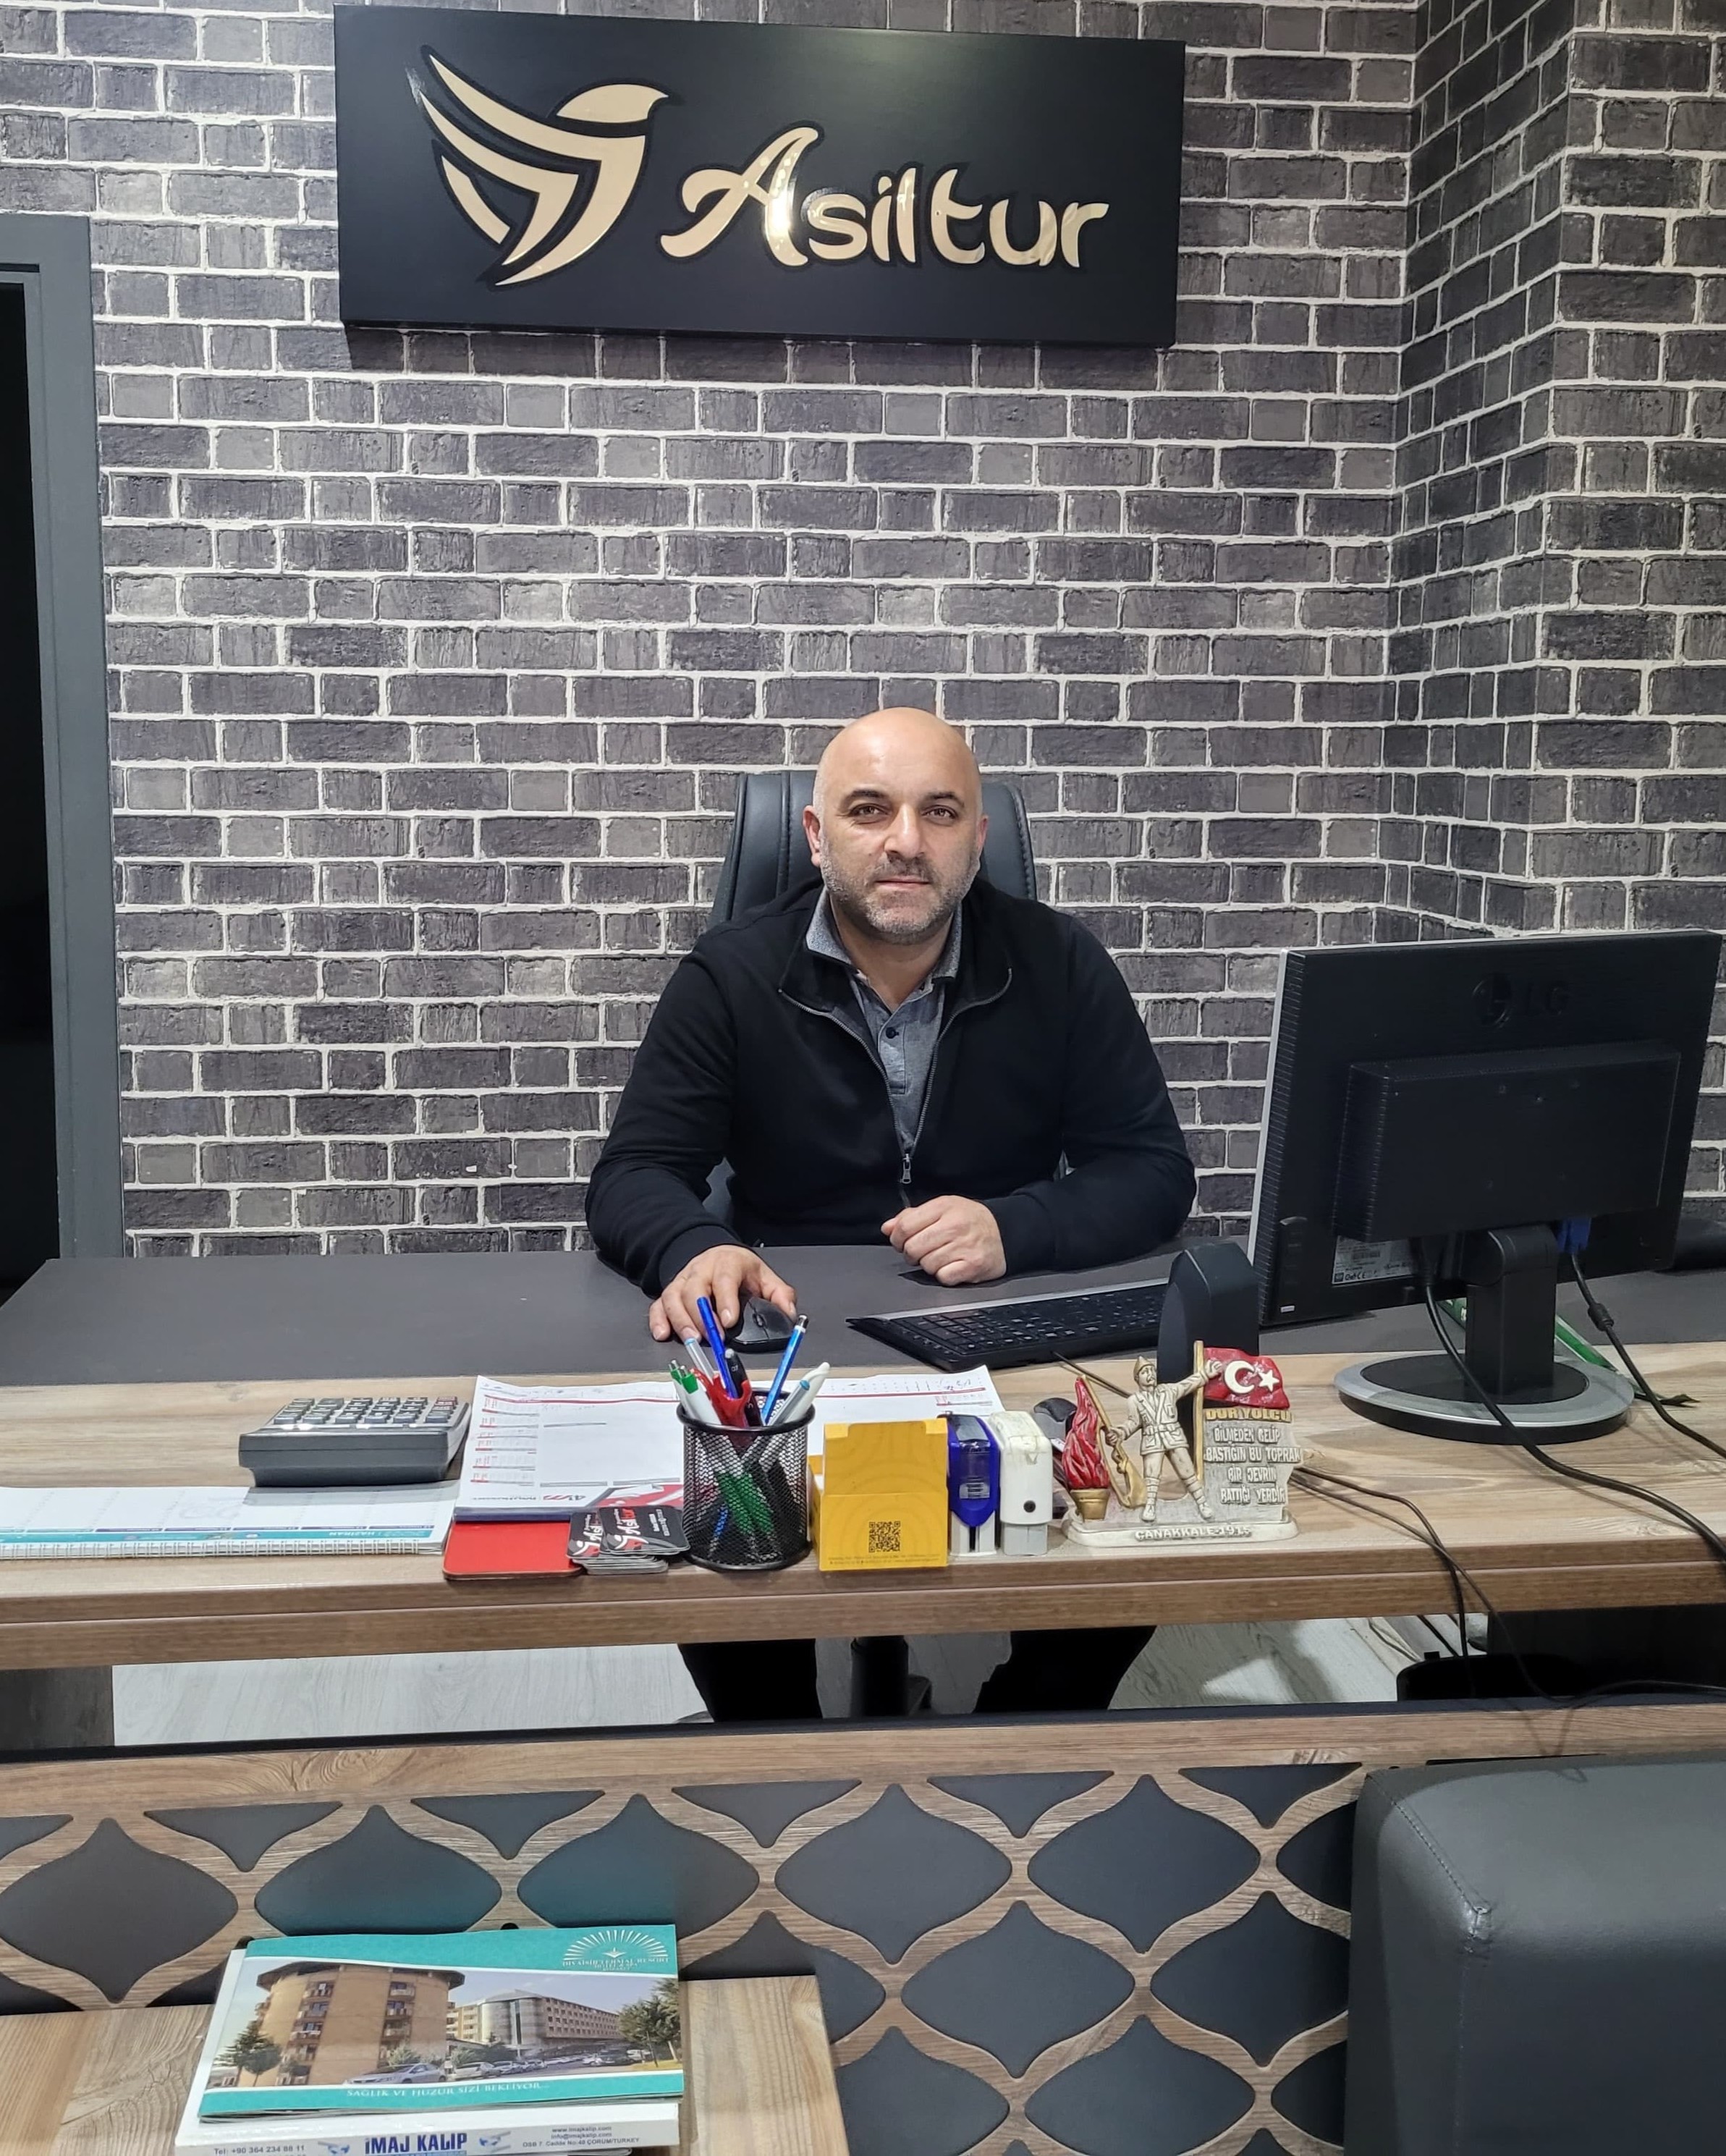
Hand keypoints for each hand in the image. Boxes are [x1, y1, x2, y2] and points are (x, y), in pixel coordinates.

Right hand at [649, 1245, 797, 1344]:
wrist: (717, 1254)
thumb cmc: (740, 1270)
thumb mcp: (765, 1276)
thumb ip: (780, 1295)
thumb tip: (789, 1314)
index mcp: (727, 1263)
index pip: (724, 1279)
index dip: (725, 1300)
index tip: (729, 1321)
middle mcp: (701, 1270)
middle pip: (694, 1289)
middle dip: (701, 1315)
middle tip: (712, 1337)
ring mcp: (683, 1281)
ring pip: (674, 1298)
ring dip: (681, 1320)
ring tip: (692, 1340)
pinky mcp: (671, 1293)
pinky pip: (659, 1305)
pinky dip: (658, 1320)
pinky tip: (663, 1334)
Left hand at [882, 1196, 1005, 1285]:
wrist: (1004, 1232)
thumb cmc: (969, 1221)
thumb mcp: (942, 1208)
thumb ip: (912, 1217)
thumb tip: (887, 1228)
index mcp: (944, 1207)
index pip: (905, 1226)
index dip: (897, 1238)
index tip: (901, 1241)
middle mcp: (955, 1225)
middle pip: (913, 1248)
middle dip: (912, 1253)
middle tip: (922, 1251)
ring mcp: (965, 1246)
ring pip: (927, 1265)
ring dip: (930, 1265)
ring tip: (941, 1257)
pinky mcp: (974, 1265)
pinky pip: (943, 1277)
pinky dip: (944, 1275)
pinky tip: (951, 1265)